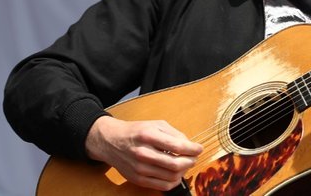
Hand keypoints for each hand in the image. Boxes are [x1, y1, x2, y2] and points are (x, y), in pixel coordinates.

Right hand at [85, 116, 202, 190]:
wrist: (111, 141)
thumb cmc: (135, 131)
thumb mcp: (155, 124)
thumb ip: (174, 133)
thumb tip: (189, 145)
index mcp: (148, 135)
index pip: (177, 146)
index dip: (193, 149)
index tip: (199, 148)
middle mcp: (143, 153)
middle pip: (176, 164)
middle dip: (190, 161)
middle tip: (193, 158)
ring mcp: (140, 168)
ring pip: (171, 177)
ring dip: (183, 172)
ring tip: (185, 165)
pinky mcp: (138, 179)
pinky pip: (162, 186)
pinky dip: (174, 181)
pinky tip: (176, 174)